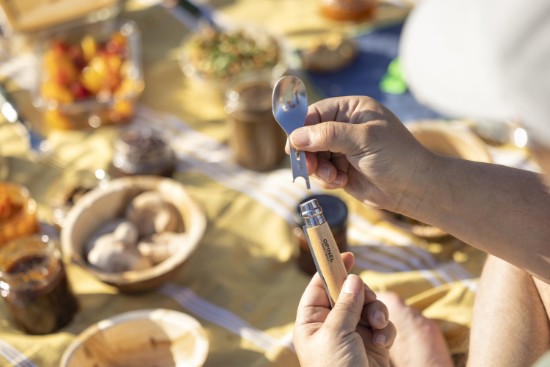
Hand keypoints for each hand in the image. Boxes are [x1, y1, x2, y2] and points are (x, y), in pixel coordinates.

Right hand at [288, 96, 434, 212]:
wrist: (414, 188)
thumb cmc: (395, 156)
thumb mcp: (362, 139)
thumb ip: (328, 135)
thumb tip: (295, 137)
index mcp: (351, 110)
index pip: (315, 112)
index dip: (301, 128)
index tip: (292, 146)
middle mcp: (344, 127)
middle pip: (309, 136)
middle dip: (308, 153)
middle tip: (311, 167)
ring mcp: (342, 149)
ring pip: (312, 157)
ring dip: (318, 169)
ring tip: (334, 177)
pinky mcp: (341, 169)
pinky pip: (321, 172)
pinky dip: (326, 179)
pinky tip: (341, 182)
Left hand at [294, 252, 395, 366]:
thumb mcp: (336, 333)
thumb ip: (345, 303)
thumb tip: (352, 277)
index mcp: (312, 323)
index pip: (318, 288)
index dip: (330, 270)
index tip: (345, 254)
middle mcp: (332, 326)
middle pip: (348, 293)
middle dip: (361, 294)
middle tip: (367, 300)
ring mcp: (353, 335)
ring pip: (368, 306)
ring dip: (376, 311)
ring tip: (377, 325)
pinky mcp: (373, 345)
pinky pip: (383, 325)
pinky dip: (386, 330)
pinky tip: (383, 344)